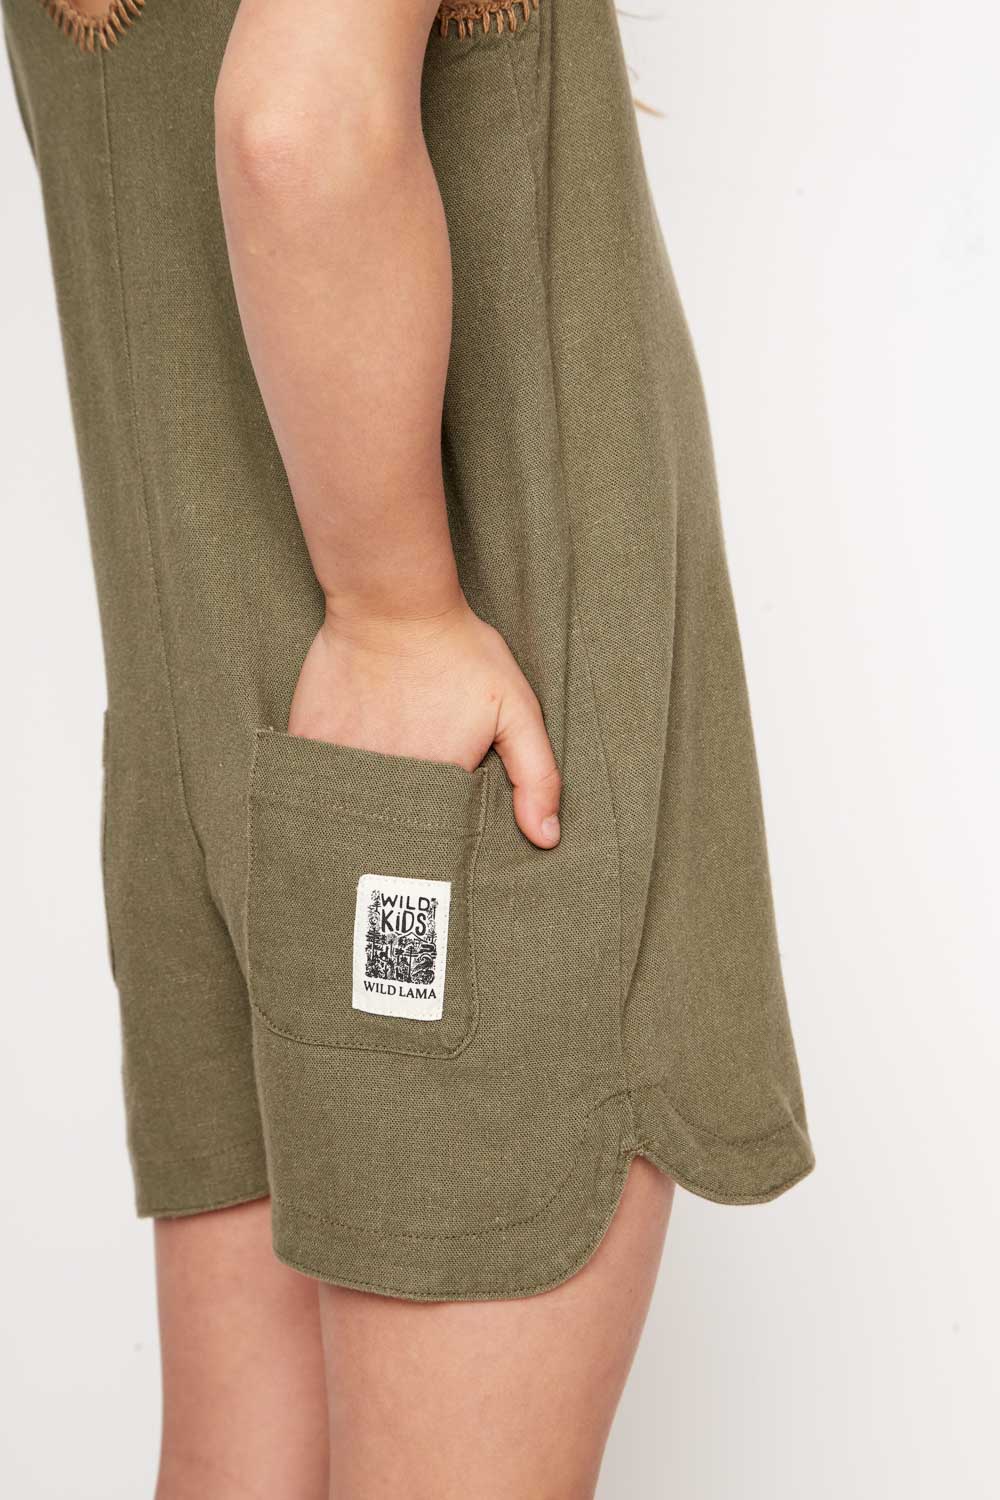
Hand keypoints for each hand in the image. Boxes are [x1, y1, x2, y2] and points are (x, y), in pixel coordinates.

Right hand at [288, 598, 561, 848]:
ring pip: (349, 807)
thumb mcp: (516, 709)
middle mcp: (387, 785)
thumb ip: (537, 776)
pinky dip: (322, 779)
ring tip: (376, 769)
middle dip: (400, 817)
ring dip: (360, 800)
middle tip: (408, 777)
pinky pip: (310, 780)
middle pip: (390, 827)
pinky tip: (339, 760)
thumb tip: (546, 839)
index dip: (442, 827)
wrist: (391, 603)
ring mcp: (341, 765)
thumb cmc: (458, 650)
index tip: (442, 802)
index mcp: (438, 787)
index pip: (437, 836)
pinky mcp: (309, 742)